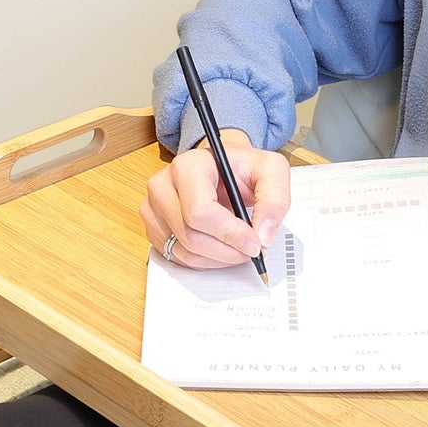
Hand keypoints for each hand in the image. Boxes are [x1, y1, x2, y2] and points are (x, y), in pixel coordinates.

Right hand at [142, 128, 291, 268]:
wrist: (221, 168)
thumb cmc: (242, 167)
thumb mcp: (271, 170)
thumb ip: (275, 199)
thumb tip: (263, 235)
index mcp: (189, 165)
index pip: (200, 212)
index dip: (230, 234)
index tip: (255, 244)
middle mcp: (163, 184)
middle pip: (190, 236)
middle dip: (227, 251)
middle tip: (251, 251)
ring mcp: (153, 207)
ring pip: (183, 251)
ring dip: (217, 259)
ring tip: (238, 248)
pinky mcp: (153, 226)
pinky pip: (175, 256)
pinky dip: (203, 260)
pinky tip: (220, 248)